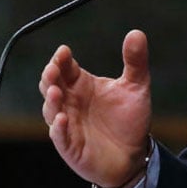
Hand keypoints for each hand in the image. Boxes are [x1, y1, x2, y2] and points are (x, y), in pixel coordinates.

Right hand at [39, 29, 151, 187]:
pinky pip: (60, 136)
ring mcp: (68, 124)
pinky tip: (62, 119)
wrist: (134, 155)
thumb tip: (136, 33)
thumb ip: (135, 61)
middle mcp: (71, 102)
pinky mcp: (70, 146)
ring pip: (51, 110)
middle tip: (53, 68)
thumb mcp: (137, 86)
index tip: (64, 51)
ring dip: (51, 101)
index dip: (61, 59)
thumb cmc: (129, 119)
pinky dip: (59, 128)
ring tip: (55, 91)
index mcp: (82, 85)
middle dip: (49, 76)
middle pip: (51, 85)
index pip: (65, 68)